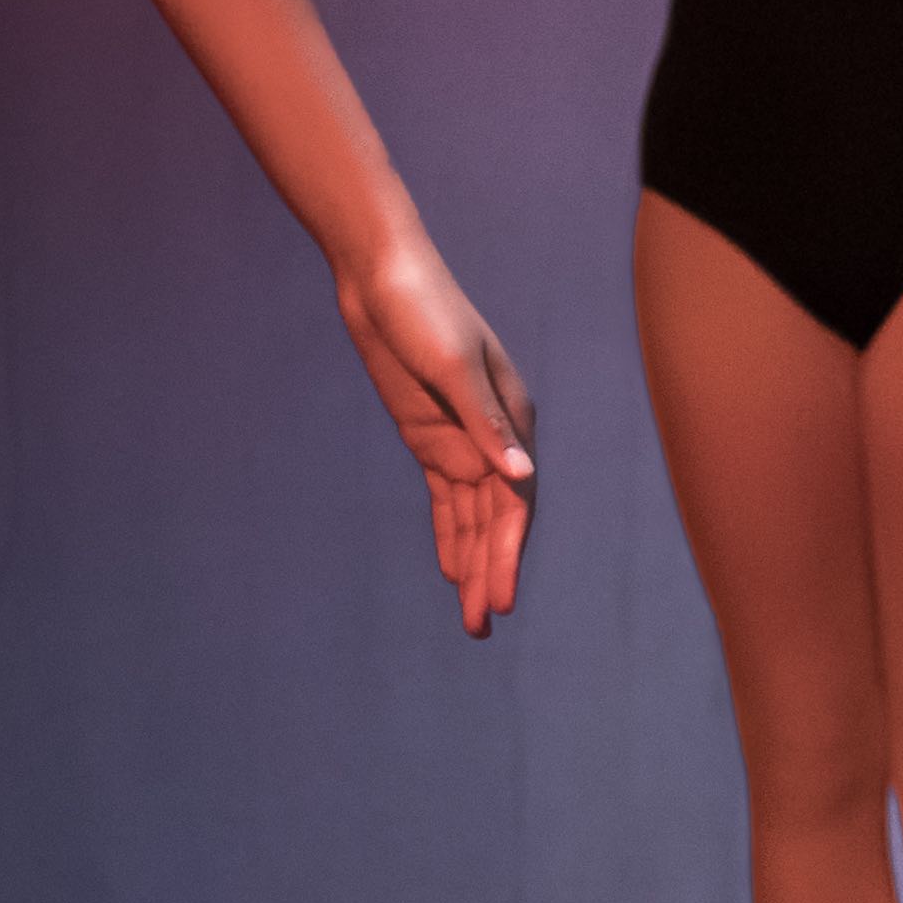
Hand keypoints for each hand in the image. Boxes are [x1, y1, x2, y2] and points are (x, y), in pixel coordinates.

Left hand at [335, 232, 539, 636]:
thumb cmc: (423, 310)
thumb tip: (521, 478)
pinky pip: (445, 500)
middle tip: (481, 627)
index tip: (499, 598)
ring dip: (473, 564)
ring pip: (472, 516)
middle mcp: (494, 436)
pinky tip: (451, 571)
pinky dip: (450, 536)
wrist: (381, 275)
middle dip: (491, 572)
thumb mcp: (452, 367)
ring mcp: (461, 439)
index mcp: (512, 419)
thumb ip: (486, 425)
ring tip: (471, 618)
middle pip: (497, 519)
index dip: (508, 552)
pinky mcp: (429, 437)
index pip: (516, 501)